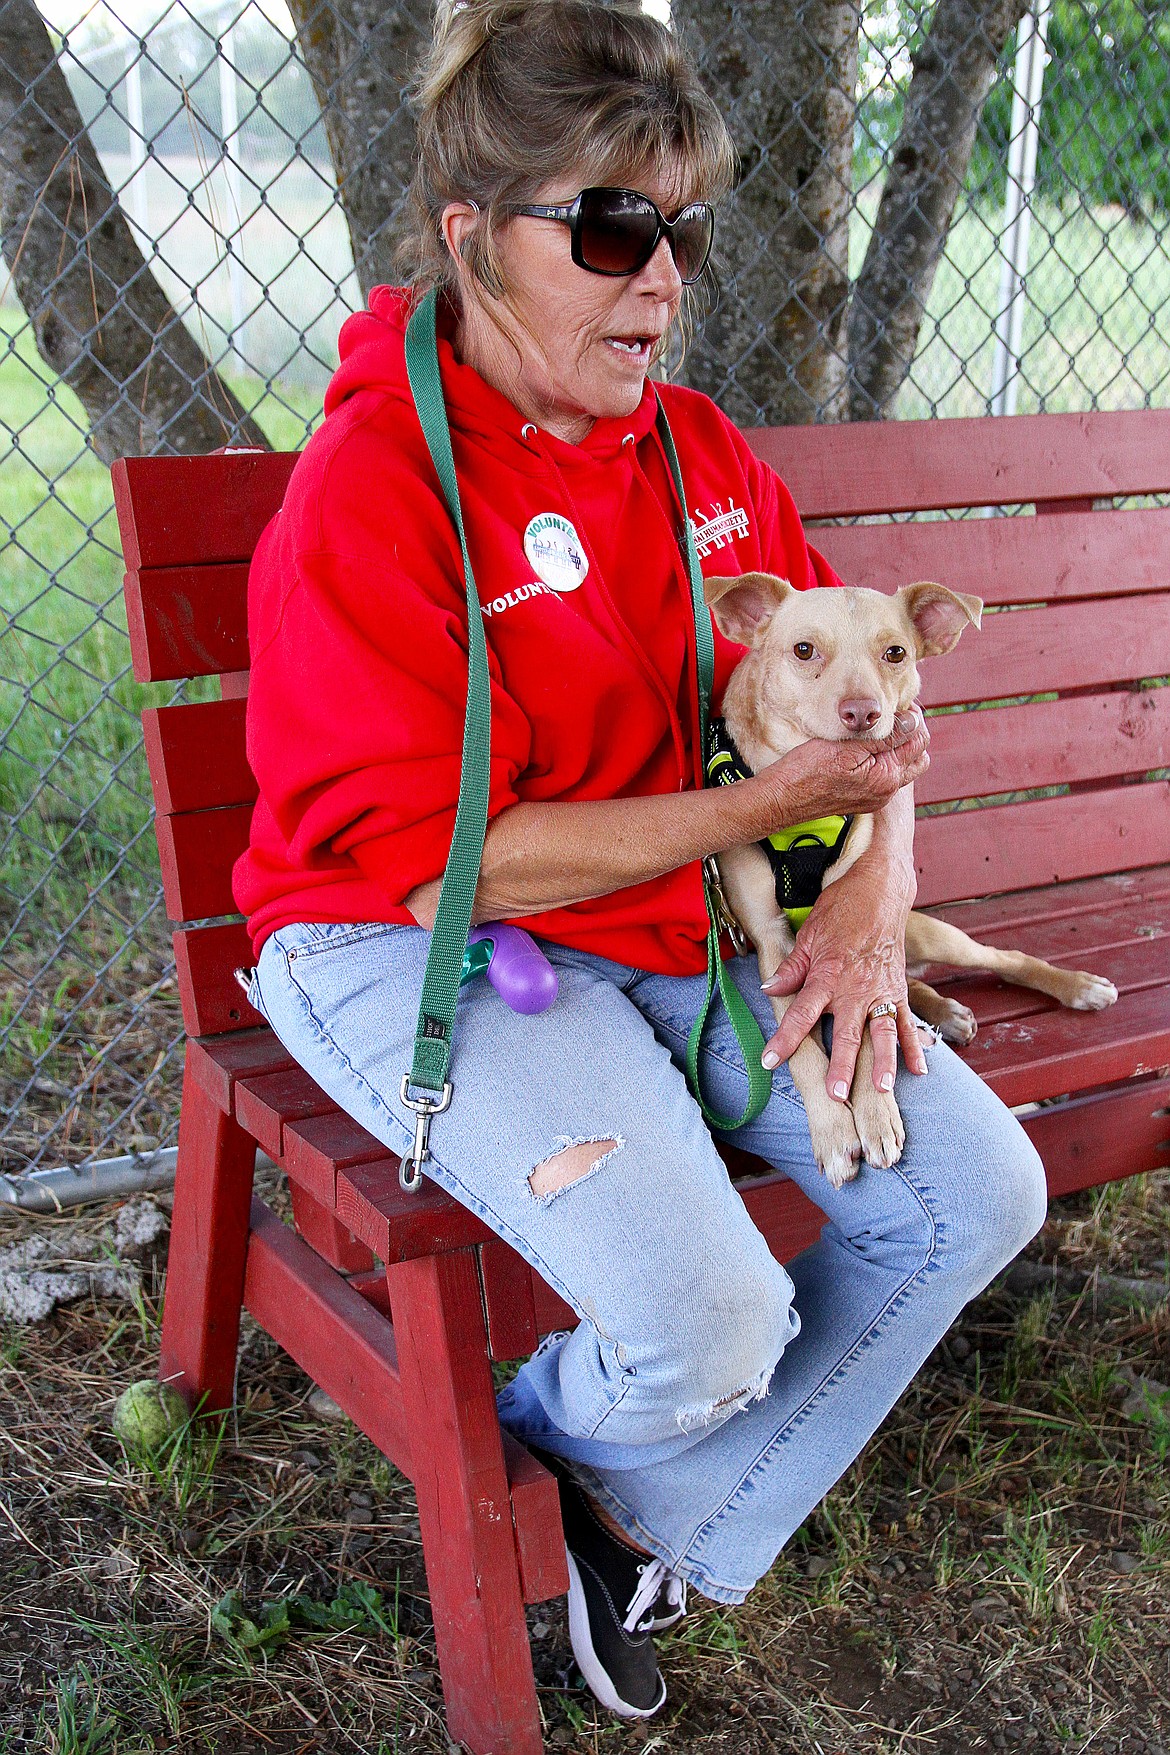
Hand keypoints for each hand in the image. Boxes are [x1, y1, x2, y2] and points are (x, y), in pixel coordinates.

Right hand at [756, 709, 928, 831]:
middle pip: (917, 757)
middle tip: (893, 716)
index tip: (897, 703)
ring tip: (878, 731)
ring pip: (903, 767)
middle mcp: (886, 791)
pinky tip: (864, 748)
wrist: (782, 799)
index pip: (918, 741)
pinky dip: (883, 760)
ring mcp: (875, 797)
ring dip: (898, 748)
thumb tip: (912, 721)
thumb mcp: (847, 746)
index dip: (912, 717)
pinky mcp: (863, 798)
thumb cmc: (807, 771)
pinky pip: (884, 776)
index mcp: (887, 777)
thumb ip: (884, 736)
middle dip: (911, 733)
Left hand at [759, 845, 926, 1097]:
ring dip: (884, 1062)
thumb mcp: (808, 935)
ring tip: (883, 1089)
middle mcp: (855, 988)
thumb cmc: (841, 910)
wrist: (881, 890)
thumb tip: (769, 989)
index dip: (784, 1040)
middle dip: (841, 1065)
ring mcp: (881, 991)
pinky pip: (908, 1022)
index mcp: (827, 976)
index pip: (801, 1014)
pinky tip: (919, 1071)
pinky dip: (915, 1046)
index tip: (769, 1061)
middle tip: (836, 1093)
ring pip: (883, 1033)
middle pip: (847, 1033)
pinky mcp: (899, 990)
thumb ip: (791, 968)